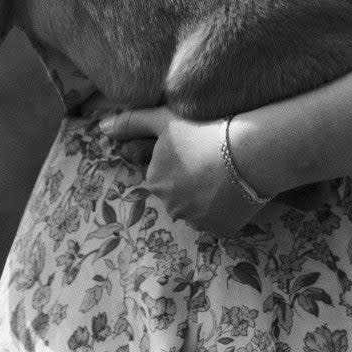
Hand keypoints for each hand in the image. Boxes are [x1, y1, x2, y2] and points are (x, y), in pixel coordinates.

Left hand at [99, 106, 265, 236]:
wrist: (249, 149)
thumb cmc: (202, 130)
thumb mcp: (163, 119)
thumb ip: (131, 123)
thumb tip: (102, 128)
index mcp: (154, 182)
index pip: (163, 174)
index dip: (181, 160)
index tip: (196, 147)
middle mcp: (171, 208)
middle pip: (179, 193)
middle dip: (192, 180)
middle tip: (212, 158)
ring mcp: (197, 223)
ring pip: (198, 208)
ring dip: (208, 196)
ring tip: (227, 172)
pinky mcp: (221, 231)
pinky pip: (219, 220)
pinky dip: (225, 208)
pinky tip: (234, 188)